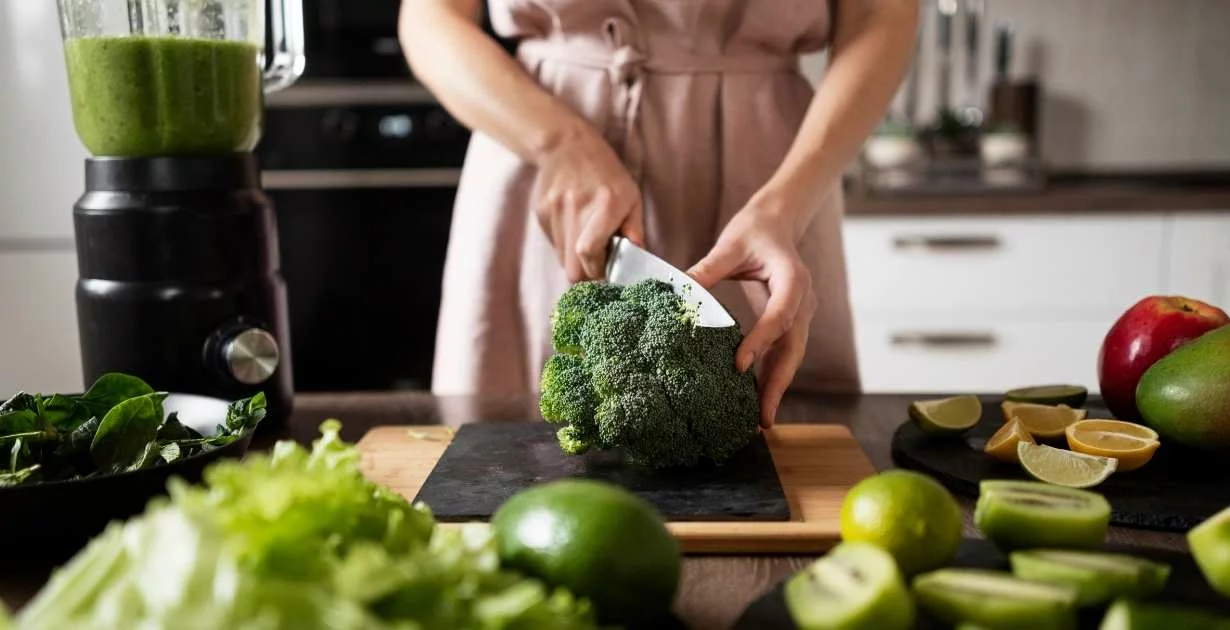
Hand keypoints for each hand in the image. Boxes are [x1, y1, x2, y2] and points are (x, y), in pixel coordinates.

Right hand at [531, 130, 644, 282]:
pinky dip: (564, 244)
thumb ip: (635, 229)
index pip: (590, 253)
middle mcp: (577, 208)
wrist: (567, 145)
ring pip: (561, 259)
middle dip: (585, 274)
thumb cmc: (606, 173)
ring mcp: (554, 210)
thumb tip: (637, 257)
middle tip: (596, 267)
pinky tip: (573, 226)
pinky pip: (553, 243)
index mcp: (605, 204)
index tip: (605, 274)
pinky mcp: (540, 212)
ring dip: (574, 260)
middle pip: (572, 267)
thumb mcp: (631, 195)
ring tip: (586, 241)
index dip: (597, 272)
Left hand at [687, 199, 816, 428]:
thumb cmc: (755, 229)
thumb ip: (707, 269)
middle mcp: (803, 300)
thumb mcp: (730, 244)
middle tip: (762, 417)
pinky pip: (783, 352)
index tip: (739, 364)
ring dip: (776, 387)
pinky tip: (755, 398)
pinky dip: (771, 375)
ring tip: (760, 419)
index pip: (780, 315)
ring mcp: (800, 313)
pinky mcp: (791, 321)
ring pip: (791, 356)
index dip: (762, 340)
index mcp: (793, 278)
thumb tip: (677, 293)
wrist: (778, 221)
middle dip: (778, 384)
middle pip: (794, 348)